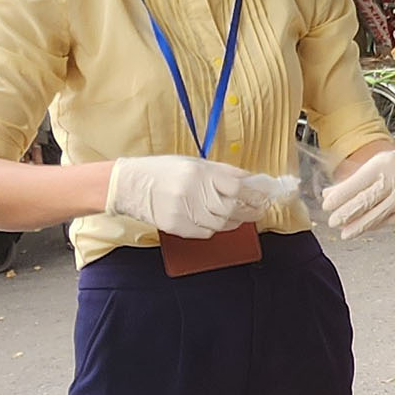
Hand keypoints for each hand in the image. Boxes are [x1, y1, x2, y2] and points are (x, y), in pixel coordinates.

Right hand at [104, 154, 252, 238]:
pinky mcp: (177, 226)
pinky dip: (216, 228)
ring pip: (222, 222)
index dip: (254, 193)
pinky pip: (206, 232)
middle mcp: (193, 191)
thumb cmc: (162, 170)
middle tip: (259, 209)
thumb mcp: (193, 162)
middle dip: (250, 210)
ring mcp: (184, 211)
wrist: (129, 185)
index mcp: (198, 171)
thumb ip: (221, 172)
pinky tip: (218, 221)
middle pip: (232, 207)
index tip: (264, 195)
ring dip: (235, 220)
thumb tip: (248, 179)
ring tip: (240, 216)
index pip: (237, 186)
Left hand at [320, 145, 394, 237]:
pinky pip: (391, 220)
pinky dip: (375, 225)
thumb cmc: (388, 168)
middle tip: (333, 222)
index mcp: (383, 164)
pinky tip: (364, 228)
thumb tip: (328, 196)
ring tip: (346, 232)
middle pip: (369, 199)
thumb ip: (348, 182)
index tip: (327, 205)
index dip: (341, 195)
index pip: (358, 182)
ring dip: (360, 225)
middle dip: (348, 213)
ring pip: (380, 213)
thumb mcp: (367, 167)